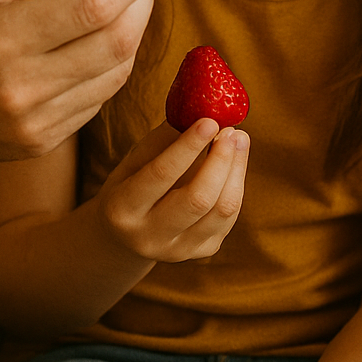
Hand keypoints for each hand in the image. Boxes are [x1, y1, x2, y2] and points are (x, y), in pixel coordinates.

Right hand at [0, 0, 173, 162]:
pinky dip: (111, 63)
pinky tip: (99, 39)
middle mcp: (22, 87)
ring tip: (125, 0)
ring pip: (117, 73)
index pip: (96, 4)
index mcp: (2, 37)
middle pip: (117, 41)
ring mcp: (34, 121)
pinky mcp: (41, 141)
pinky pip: (99, 99)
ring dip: (134, 31)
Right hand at [93, 119, 248, 262]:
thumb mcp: (134, 160)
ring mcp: (177, 250)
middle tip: (230, 130)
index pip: (161, 175)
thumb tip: (200, 109)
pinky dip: (236, 185)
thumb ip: (165, 140)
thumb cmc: (131, 183)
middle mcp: (148, 236)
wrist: (125, 235)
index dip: (188, 146)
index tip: (210, 120)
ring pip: (221, 210)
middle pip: (198, 199)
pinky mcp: (200, 252)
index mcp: (123, 209)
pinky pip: (228, 218)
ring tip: (239, 139)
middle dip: (220, 159)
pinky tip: (234, 163)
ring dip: (236, 170)